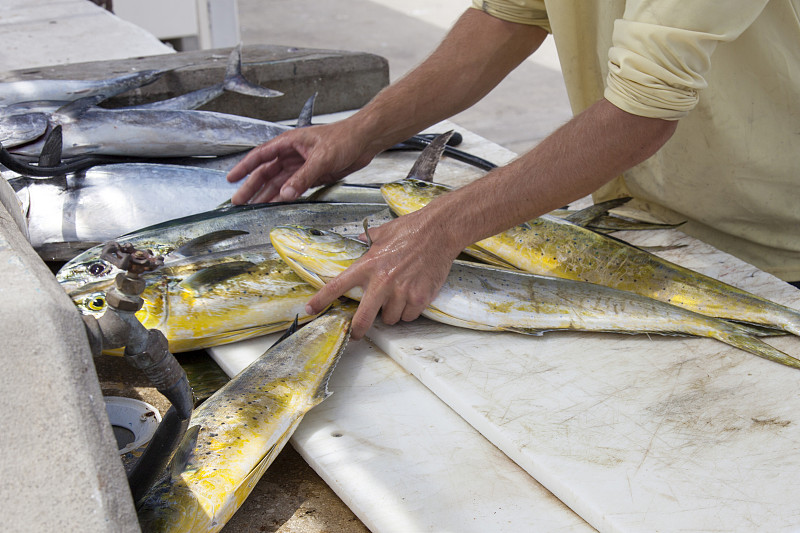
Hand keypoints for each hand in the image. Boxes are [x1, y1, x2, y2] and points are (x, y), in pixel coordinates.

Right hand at [227, 121, 376, 203]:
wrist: (364, 141)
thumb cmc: (344, 139)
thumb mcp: (322, 158)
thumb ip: (303, 177)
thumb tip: (285, 194)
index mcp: (289, 143)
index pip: (261, 155)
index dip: (244, 167)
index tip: (231, 178)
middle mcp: (292, 154)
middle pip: (266, 172)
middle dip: (252, 187)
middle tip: (238, 202)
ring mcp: (301, 165)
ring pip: (279, 182)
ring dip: (266, 194)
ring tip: (253, 208)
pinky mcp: (312, 175)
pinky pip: (294, 187)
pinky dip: (284, 196)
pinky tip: (276, 205)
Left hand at [305, 209, 461, 339]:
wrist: (440, 231)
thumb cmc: (411, 229)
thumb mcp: (383, 232)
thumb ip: (368, 240)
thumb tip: (358, 239)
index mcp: (368, 265)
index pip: (337, 286)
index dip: (321, 300)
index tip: (311, 310)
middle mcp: (382, 281)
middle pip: (363, 318)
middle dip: (357, 330)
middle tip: (355, 334)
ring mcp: (401, 291)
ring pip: (390, 319)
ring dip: (391, 314)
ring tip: (397, 299)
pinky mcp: (419, 297)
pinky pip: (409, 316)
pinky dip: (409, 312)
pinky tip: (412, 297)